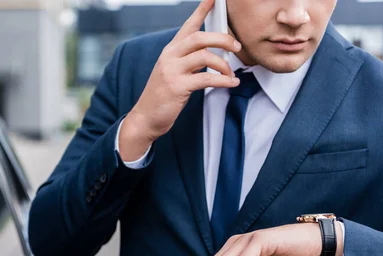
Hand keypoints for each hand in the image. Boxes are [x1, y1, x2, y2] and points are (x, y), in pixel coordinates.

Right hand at [119, 0, 241, 160]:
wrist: (145, 118)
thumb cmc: (162, 97)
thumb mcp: (172, 73)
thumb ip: (188, 61)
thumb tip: (213, 55)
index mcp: (170, 51)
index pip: (188, 25)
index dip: (202, 10)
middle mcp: (170, 56)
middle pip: (200, 37)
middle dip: (223, 39)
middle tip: (237, 46)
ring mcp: (172, 71)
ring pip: (205, 56)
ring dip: (224, 64)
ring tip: (231, 74)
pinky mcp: (177, 86)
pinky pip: (207, 78)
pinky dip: (223, 81)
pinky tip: (230, 83)